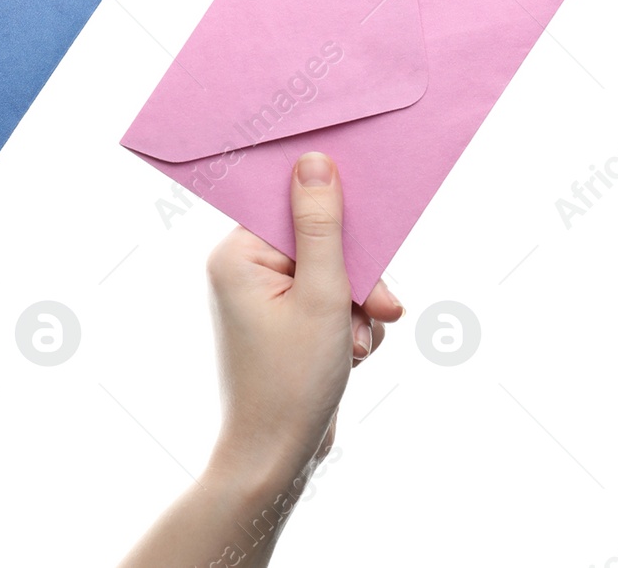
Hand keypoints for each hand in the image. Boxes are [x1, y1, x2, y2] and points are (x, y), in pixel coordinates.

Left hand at [204, 151, 404, 487]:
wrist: (277, 456)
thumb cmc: (291, 380)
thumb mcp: (320, 295)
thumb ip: (322, 227)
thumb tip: (314, 161)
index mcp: (236, 256)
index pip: (294, 208)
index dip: (339, 221)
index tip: (374, 230)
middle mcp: (242, 272)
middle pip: (321, 243)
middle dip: (357, 279)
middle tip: (381, 306)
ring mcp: (263, 299)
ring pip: (335, 276)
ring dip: (357, 309)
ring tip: (354, 346)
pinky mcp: (284, 324)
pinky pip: (331, 304)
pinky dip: (350, 327)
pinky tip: (351, 357)